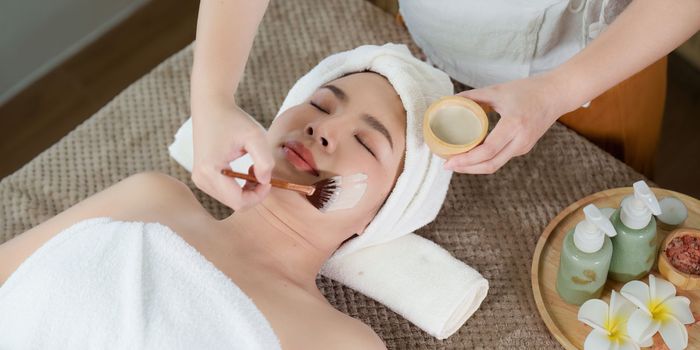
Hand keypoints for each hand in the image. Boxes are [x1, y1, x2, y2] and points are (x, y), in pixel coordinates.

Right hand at [191, 102, 273, 209]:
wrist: (211, 107)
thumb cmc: (233, 119)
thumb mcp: (255, 135)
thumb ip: (265, 160)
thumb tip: (265, 181)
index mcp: (210, 171)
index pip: (239, 202)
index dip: (259, 196)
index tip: (269, 180)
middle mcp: (201, 179)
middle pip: (235, 204)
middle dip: (254, 194)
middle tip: (263, 173)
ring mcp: (199, 180)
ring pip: (230, 200)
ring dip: (247, 191)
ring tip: (254, 169)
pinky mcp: (202, 177)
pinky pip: (225, 193)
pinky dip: (239, 187)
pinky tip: (244, 171)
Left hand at [444, 74, 567, 173]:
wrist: (556, 95)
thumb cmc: (528, 90)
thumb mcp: (497, 90)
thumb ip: (473, 97)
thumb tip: (449, 101)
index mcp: (514, 125)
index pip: (487, 151)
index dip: (466, 159)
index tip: (448, 160)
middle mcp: (520, 140)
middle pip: (490, 165)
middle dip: (466, 168)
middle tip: (447, 165)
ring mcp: (523, 147)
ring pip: (495, 165)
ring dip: (474, 167)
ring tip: (456, 162)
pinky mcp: (523, 148)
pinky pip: (500, 159)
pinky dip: (484, 161)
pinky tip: (471, 157)